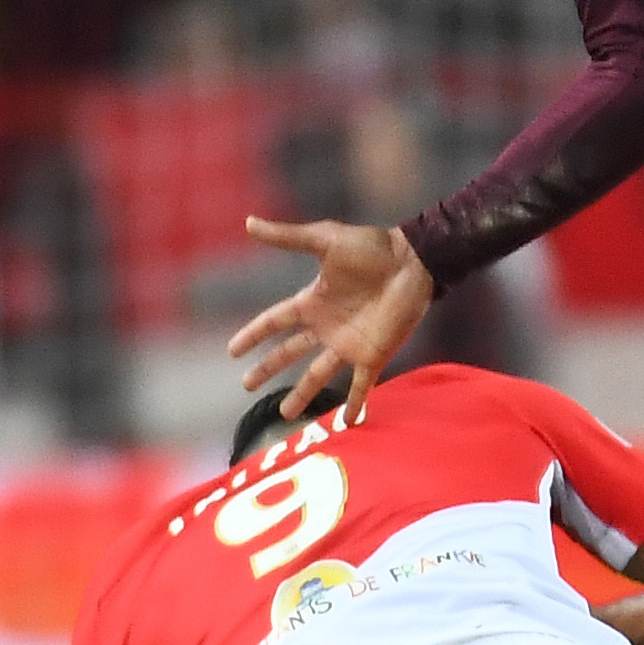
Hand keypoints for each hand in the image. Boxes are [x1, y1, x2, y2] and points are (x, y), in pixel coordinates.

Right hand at [230, 217, 436, 419]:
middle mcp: (326, 327)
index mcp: (312, 302)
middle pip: (288, 353)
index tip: (231, 351)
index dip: (252, 335)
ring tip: (286, 414)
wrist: (412, 262)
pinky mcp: (374, 355)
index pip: (274, 322)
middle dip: (268, 369)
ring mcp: (349, 344)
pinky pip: (361, 385)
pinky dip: (355, 404)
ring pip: (318, 375)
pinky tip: (348, 422)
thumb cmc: (371, 248)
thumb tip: (248, 222)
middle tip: (246, 386)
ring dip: (302, 394)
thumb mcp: (325, 239)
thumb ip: (287, 237)